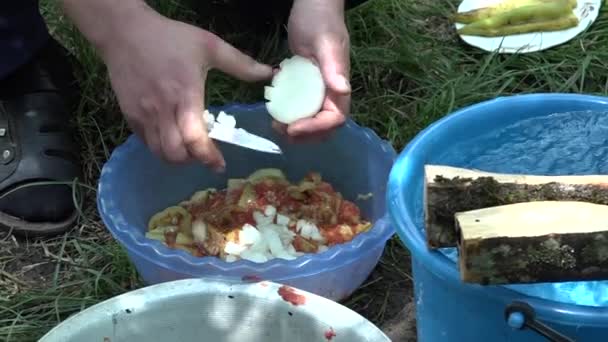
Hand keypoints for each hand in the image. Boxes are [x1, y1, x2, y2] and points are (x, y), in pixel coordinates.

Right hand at [94, 5, 272, 170]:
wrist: (125, 32)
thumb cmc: (170, 38)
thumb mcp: (209, 45)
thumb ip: (241, 63)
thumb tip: (270, 73)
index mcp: (185, 95)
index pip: (195, 138)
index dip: (208, 156)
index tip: (220, 164)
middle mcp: (162, 110)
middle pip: (176, 153)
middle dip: (193, 160)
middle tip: (204, 154)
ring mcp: (143, 115)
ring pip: (159, 152)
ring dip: (176, 158)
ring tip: (189, 149)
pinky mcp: (130, 116)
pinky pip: (146, 143)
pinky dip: (160, 148)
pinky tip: (171, 138)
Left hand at [276, 0, 350, 140]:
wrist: (312, 4)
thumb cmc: (321, 20)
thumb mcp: (325, 42)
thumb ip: (334, 67)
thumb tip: (343, 90)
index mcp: (340, 85)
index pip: (335, 118)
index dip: (315, 128)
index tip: (293, 127)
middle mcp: (332, 92)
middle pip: (325, 126)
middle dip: (305, 135)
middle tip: (281, 129)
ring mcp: (319, 90)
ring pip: (312, 120)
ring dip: (296, 129)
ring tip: (276, 123)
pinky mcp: (306, 86)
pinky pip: (301, 108)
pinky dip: (289, 115)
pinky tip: (274, 111)